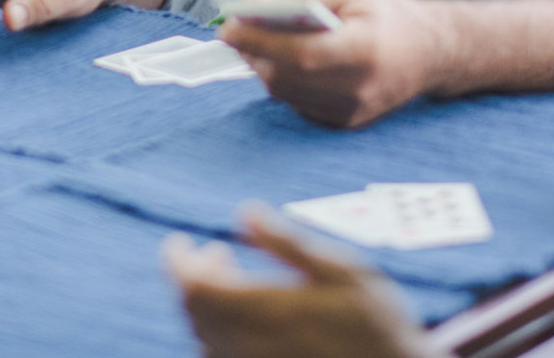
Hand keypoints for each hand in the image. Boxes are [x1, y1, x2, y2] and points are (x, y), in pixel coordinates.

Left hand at [165, 205, 440, 357]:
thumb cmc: (377, 326)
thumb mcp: (344, 272)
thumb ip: (289, 243)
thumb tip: (245, 211)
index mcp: (265, 311)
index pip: (192, 286)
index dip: (177, 261)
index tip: (180, 241)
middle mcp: (247, 346)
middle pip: (193, 311)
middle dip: (195, 275)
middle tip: (218, 253)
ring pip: (202, 337)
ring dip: (205, 304)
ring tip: (233, 281)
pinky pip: (217, 357)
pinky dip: (217, 333)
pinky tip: (245, 319)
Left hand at [217, 0, 438, 127]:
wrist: (434, 53)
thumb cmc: (390, 16)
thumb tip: (253, 1)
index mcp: (365, 51)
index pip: (300, 54)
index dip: (260, 43)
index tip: (229, 28)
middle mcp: (360, 89)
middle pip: (287, 79)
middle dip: (253, 55)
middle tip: (232, 32)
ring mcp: (354, 113)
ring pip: (288, 95)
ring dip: (262, 68)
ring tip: (249, 43)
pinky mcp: (347, 123)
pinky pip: (300, 104)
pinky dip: (283, 82)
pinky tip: (278, 61)